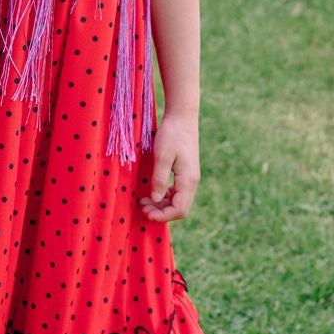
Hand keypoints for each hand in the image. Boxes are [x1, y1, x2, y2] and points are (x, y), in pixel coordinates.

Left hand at [139, 108, 199, 222]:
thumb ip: (159, 179)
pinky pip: (177, 192)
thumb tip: (155, 200)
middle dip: (161, 212)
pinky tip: (153, 192)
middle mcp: (192, 182)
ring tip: (144, 201)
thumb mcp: (161, 156)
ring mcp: (190, 177)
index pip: (179, 209)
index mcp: (188, 180)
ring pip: (178, 201)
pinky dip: (165, 196)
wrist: (182, 117)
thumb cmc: (171, 134)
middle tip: (142, 207)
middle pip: (180, 208)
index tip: (146, 213)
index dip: (163, 216)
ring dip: (162, 205)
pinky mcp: (186, 172)